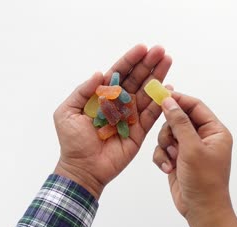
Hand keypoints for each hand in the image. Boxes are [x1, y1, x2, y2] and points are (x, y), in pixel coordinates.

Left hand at [53, 44, 171, 199]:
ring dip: (157, 77)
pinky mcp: (139, 131)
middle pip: (136, 79)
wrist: (83, 168)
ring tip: (168, 61)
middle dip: (148, 64)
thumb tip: (99, 73)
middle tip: (161, 51)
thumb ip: (83, 92)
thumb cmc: (72, 141)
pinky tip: (169, 88)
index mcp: (102, 97)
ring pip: (146, 93)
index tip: (142, 48)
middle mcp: (118, 103)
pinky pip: (152, 115)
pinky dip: (160, 102)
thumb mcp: (67, 112)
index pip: (118, 74)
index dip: (130, 61)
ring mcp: (130, 116)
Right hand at [153, 92, 236, 226]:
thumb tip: (169, 101)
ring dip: (165, 146)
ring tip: (172, 159)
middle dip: (170, 130)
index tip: (161, 95)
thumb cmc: (204, 180)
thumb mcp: (192, 148)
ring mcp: (189, 148)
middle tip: (170, 143)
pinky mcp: (178, 159)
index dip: (179, 100)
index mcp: (214, 131)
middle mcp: (203, 137)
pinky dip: (162, 157)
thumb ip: (180, 123)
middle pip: (178, 119)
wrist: (201, 210)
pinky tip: (168, 168)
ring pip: (168, 134)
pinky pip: (163, 149)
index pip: (196, 106)